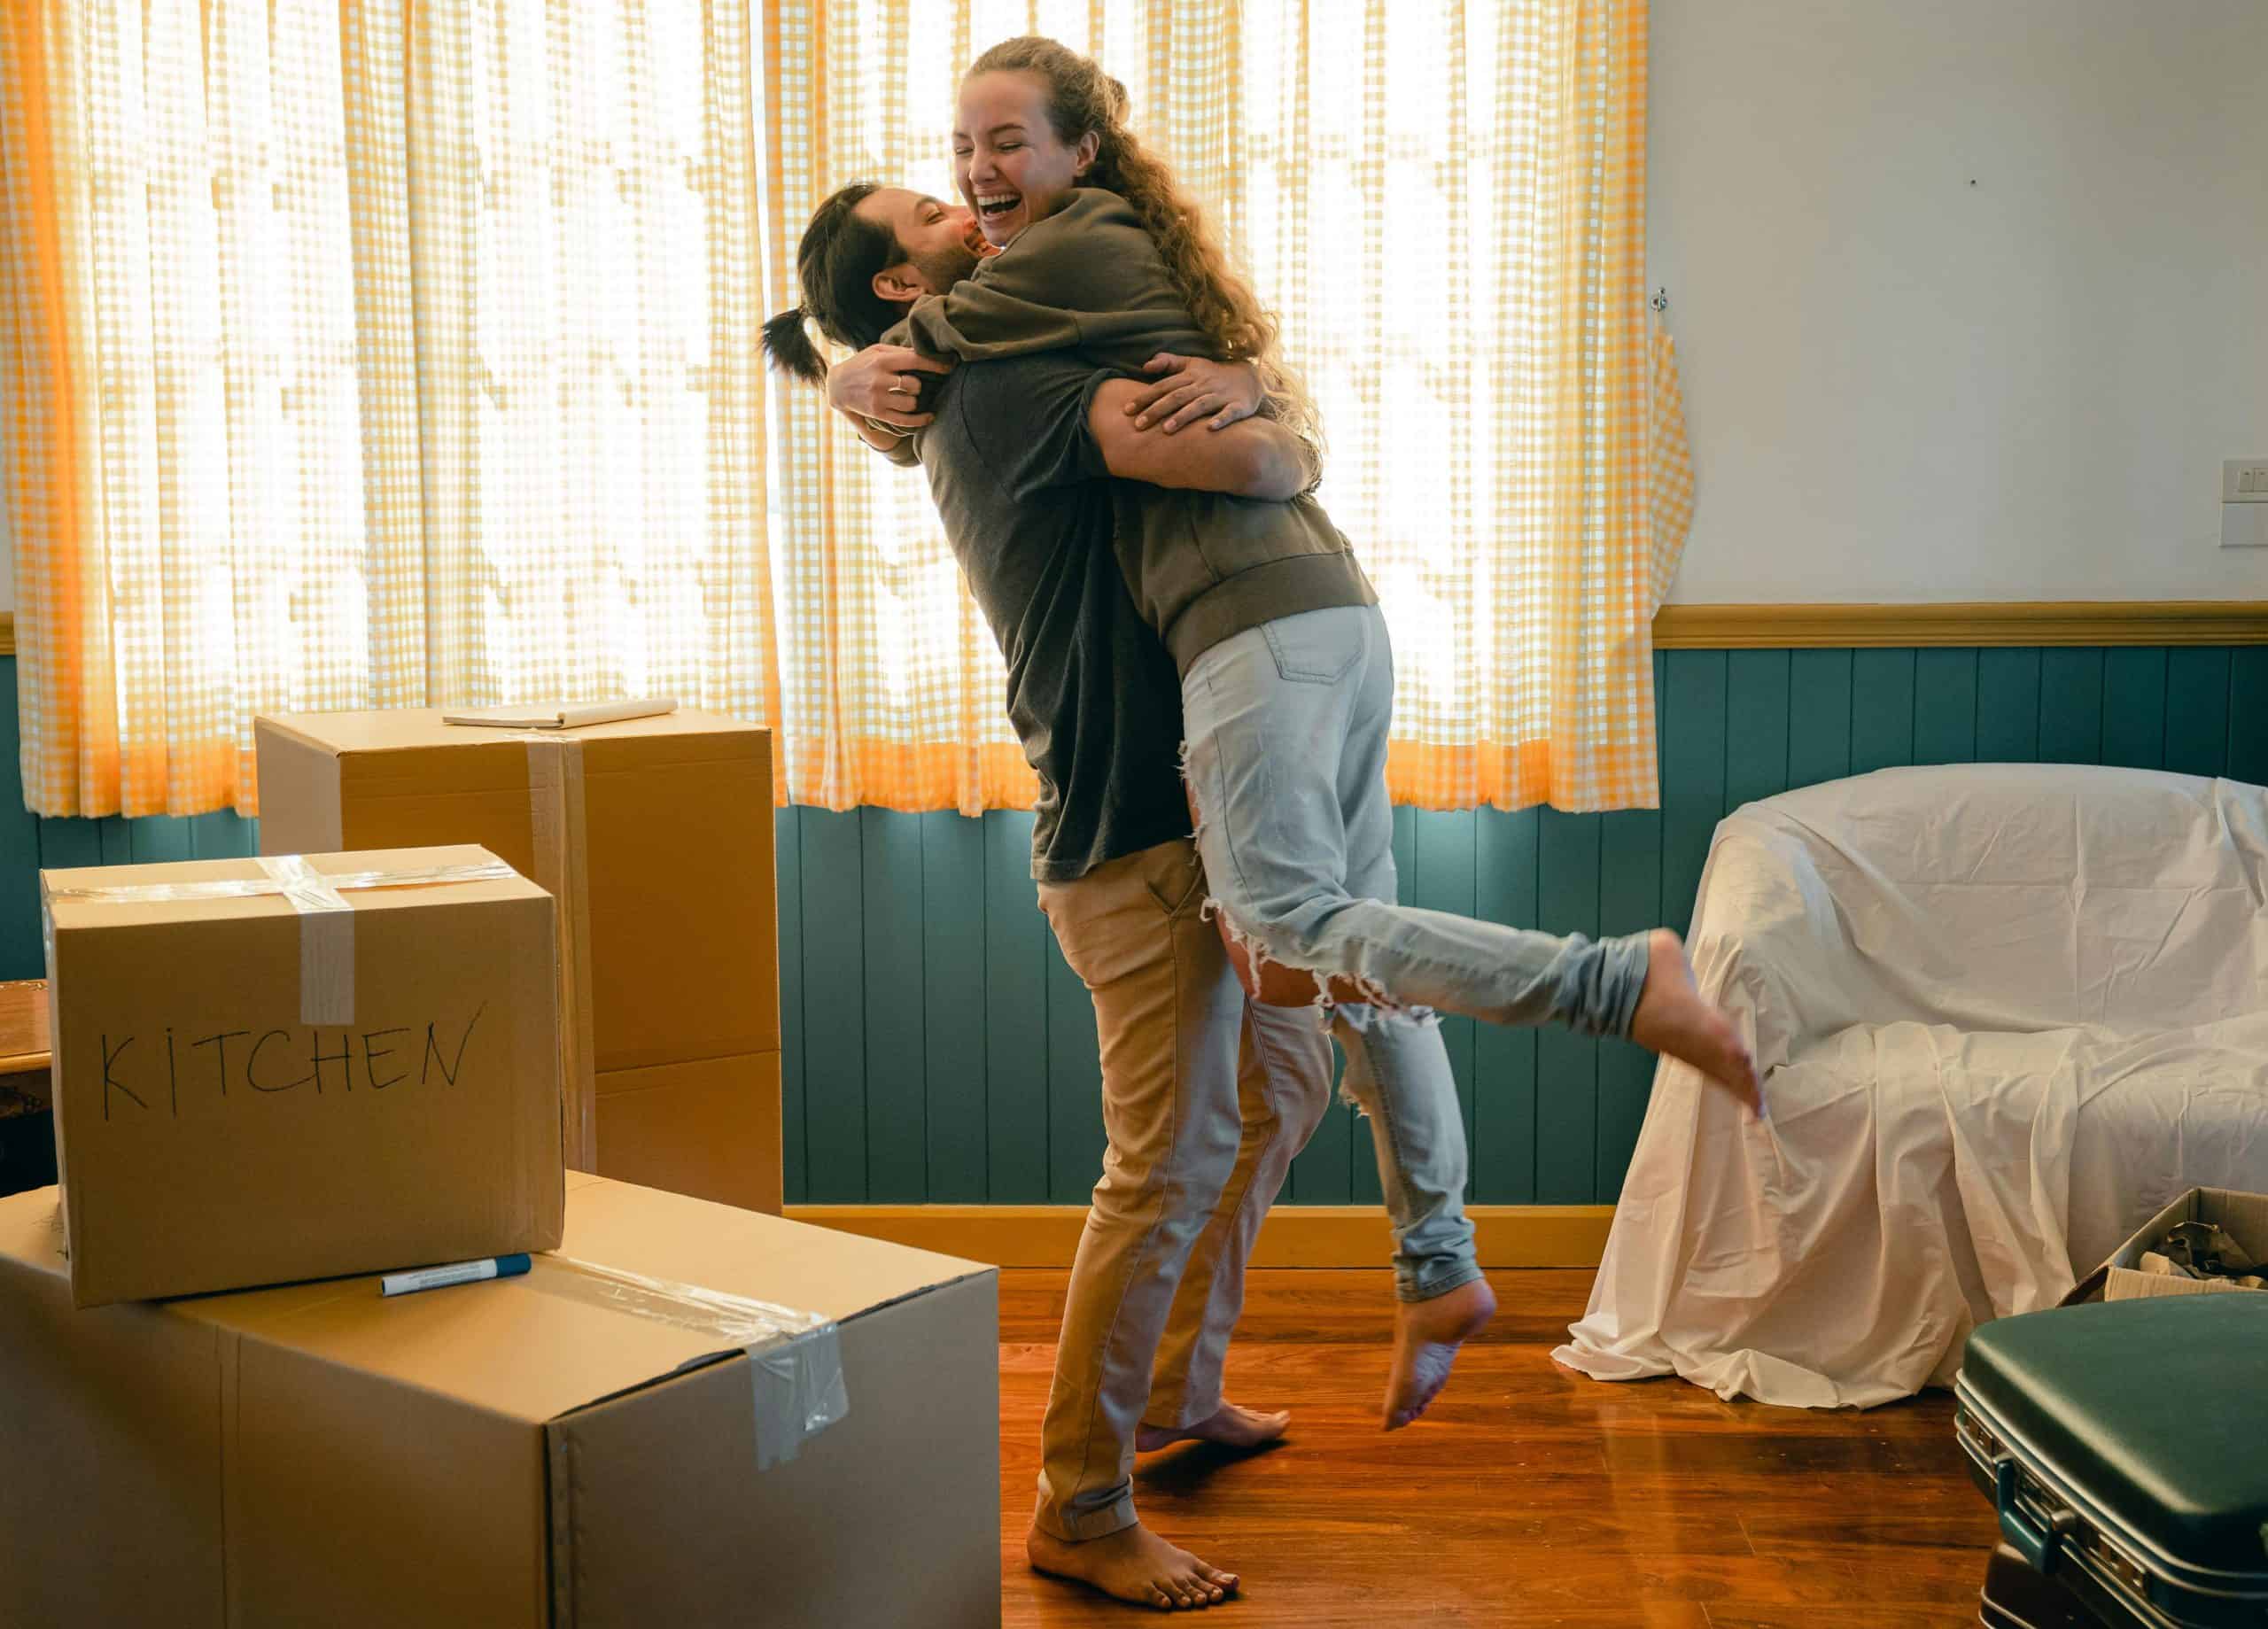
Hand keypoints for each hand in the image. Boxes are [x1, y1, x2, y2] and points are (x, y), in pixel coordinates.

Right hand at [826, 345, 953, 429]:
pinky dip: (920, 420)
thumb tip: (927, 352)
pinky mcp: (877, 413)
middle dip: (919, 385)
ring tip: (910, 396)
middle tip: (914, 384)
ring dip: (915, 400)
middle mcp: (879, 379)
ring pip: (911, 403)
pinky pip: (905, 420)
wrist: (836, 385)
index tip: (949, 366)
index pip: (914, 360)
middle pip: (914, 385)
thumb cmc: (861, 364)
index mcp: (881, 360)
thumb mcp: (876, 351)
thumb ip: (899, 351)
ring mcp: (878, 398)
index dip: (934, 364)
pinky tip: (930, 417)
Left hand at [1124, 353, 1262, 433]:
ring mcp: (1221, 396)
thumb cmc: (1214, 374)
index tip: (1126, 410)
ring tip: (1166, 430)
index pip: (1163, 386)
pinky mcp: (1239, 406)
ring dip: (1183, 416)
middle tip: (1138, 425)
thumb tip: (1145, 365)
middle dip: (1157, 410)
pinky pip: (1229, 414)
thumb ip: (1168, 363)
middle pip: (1177, 397)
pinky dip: (1221, 420)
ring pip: (1199, 405)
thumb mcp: (1192, 364)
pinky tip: (1210, 429)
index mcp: (1190, 376)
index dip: (1145, 397)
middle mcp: (1203, 385)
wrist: (1250, 378)